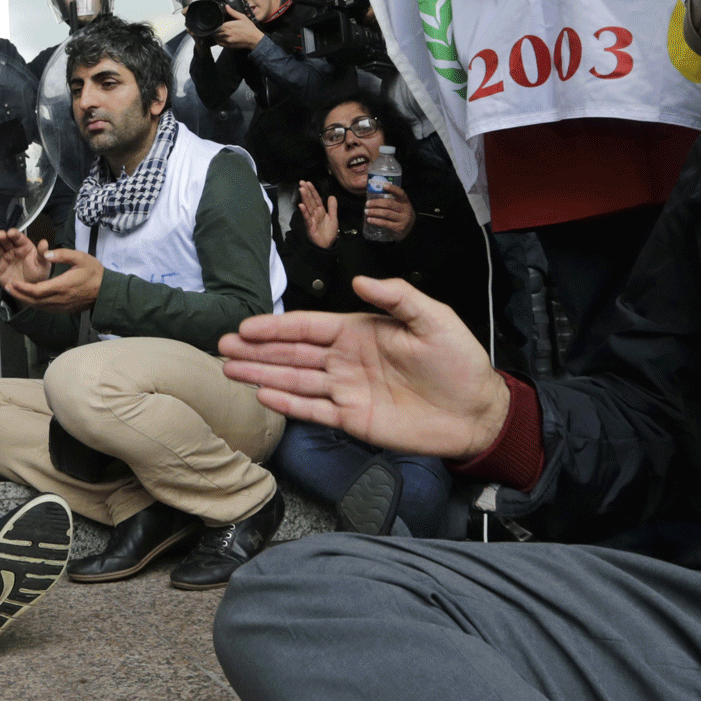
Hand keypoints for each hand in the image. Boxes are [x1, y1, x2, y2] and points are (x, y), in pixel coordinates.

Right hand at [0, 228, 50, 295]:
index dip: (14, 234)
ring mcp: (4, 259)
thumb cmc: (38, 275)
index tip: (11, 233)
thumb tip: (44, 242)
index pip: (18, 238)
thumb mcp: (43, 265)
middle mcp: (12, 250)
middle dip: (2, 236)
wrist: (30, 291)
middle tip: (0, 235)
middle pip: (5, 241)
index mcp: (24, 246)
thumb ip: (42, 254)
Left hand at [4, 245, 102, 313]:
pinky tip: (28, 297)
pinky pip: (44, 308)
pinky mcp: (62, 309)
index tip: (12, 283)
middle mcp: (59, 299)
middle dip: (19, 294)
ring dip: (24, 300)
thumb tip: (46, 253)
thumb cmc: (94, 273)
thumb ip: (62, 254)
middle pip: (33, 301)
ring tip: (14, 291)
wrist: (105, 292)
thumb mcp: (81, 258)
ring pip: (38, 306)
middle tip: (7, 287)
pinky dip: (34, 303)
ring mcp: (60, 307)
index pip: (37, 290)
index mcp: (61, 286)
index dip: (22, 288)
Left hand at [213, 14, 263, 49]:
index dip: (216, 24)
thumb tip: (227, 7)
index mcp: (229, 26)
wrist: (254, 39)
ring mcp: (227, 40)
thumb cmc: (249, 29)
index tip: (218, 22)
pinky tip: (222, 37)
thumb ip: (233, 12)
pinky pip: (219, 43)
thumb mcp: (242, 17)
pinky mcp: (228, 46)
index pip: (216, 25)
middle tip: (219, 26)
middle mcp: (227, 34)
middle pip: (214, 32)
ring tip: (220, 32)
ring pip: (216, 38)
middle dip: (215, 29)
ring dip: (216, 35)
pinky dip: (218, 40)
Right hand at [219, 276, 508, 458]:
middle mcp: (346, 359)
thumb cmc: (460, 362)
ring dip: (262, 374)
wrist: (477, 411)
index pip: (309, 327)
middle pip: (292, 353)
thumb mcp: (434, 319)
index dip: (276, 327)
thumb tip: (360, 281)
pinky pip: (313, 409)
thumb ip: (397, 297)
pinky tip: (263, 395)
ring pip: (295, 380)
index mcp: (360, 331)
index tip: (245, 327)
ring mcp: (346, 390)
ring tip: (229, 370)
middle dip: (256, 350)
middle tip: (222, 347)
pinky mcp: (352, 419)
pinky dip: (288, 403)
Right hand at [297, 182, 339, 249]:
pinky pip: (307, 218)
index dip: (312, 190)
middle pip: (310, 200)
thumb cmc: (329, 233)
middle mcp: (315, 213)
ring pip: (308, 207)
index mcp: (320, 211)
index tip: (308, 182)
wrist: (327, 246)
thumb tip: (331, 195)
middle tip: (302, 182)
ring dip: (304, 198)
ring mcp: (311, 219)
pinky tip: (301, 205)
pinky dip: (304, 212)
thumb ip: (332, 207)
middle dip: (306, 191)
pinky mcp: (310, 226)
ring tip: (301, 189)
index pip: (316, 198)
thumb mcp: (333, 218)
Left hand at [363, 183, 416, 240]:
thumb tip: (375, 195)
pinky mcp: (398, 228)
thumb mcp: (400, 207)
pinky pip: (385, 223)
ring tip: (366, 211)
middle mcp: (405, 210)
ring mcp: (403, 219)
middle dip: (376, 203)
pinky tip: (369, 220)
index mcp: (405, 202)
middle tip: (367, 204)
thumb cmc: (401, 216)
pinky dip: (376, 221)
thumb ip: (392, 202)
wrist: (410, 231)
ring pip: (386, 213)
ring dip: (374, 212)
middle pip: (389, 203)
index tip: (383, 185)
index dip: (392, 188)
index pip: (400, 193)